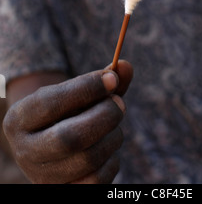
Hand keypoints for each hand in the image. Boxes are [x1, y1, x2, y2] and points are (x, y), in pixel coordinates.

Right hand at [3, 61, 132, 183]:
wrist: (51, 146)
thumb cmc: (67, 111)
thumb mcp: (76, 92)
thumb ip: (101, 79)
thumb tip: (124, 66)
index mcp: (20, 118)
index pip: (51, 102)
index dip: (86, 89)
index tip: (111, 79)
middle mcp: (25, 151)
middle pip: (71, 137)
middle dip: (105, 116)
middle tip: (120, 103)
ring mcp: (43, 177)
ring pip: (88, 159)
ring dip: (113, 136)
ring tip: (114, 125)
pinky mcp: (64, 191)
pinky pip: (97, 180)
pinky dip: (112, 159)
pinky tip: (108, 147)